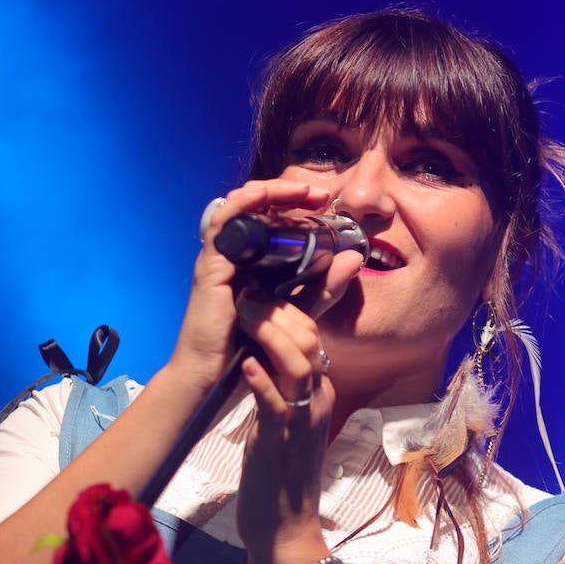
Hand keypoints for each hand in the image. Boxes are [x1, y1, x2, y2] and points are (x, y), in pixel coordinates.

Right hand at [168, 180, 334, 394]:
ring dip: (271, 191)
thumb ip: (324, 288)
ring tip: (303, 190)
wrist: (215, 373)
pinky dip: (243, 203)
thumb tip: (353, 259)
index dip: (295, 202)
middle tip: (320, 193)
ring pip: (241, 206)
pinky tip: (264, 195)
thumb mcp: (298, 311)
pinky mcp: (211, 264)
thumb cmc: (250, 344)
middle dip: (288, 191)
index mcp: (254, 258)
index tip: (325, 201)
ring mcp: (221, 256)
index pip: (271, 216)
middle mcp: (236, 252)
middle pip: (257, 205)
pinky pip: (223, 221)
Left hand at [233, 293, 343, 563]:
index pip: (313, 336)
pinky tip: (245, 365)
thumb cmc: (279, 473)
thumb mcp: (284, 420)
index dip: (287, 309)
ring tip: (244, 315)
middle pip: (310, 340)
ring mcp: (303, 420)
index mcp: (320, 393)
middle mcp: (318, 400)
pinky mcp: (281, 440)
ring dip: (269, 334)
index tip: (257, 294)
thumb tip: (263, 355)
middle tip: (246, 295)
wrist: (284, 526)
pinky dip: (261, 381)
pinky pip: (276, 404)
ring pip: (299, 363)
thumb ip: (281, 387)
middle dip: (277, 311)